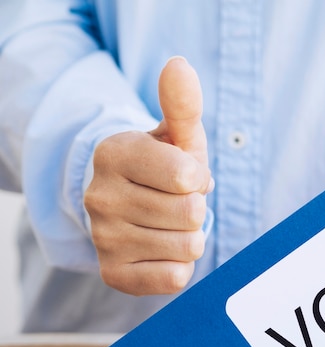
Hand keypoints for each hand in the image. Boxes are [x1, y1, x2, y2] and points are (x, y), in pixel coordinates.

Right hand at [84, 57, 213, 294]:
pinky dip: (180, 265)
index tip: (182, 174)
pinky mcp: (114, 274)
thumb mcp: (175, 135)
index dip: (198, 177)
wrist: (128, 204)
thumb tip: (179, 66)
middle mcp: (99, 196)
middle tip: (175, 201)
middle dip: (196, 206)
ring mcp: (103, 238)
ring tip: (169, 223)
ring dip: (191, 236)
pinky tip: (162, 249)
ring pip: (189, 246)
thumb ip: (182, 105)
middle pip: (192, 213)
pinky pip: (176, 277)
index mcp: (114, 153)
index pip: (188, 176)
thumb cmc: (163, 166)